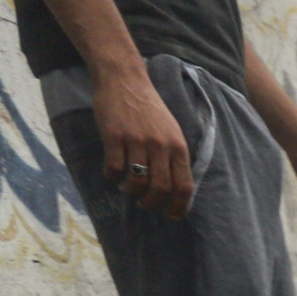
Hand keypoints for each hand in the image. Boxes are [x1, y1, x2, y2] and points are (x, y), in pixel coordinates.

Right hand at [93, 67, 192, 217]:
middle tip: (144, 204)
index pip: (184, 185)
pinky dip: (112, 176)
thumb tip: (174, 189)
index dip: (179, 206)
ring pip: (137, 181)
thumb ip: (174, 156)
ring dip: (130, 190)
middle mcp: (160, 145)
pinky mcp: (114, 136)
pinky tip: (112, 173)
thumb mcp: (172, 131)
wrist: (124, 79)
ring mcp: (137, 140)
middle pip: (160, 188)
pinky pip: (114, 168)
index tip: (172, 216)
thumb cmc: (149, 108)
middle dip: (152, 203)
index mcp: (178, 146)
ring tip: (127, 188)